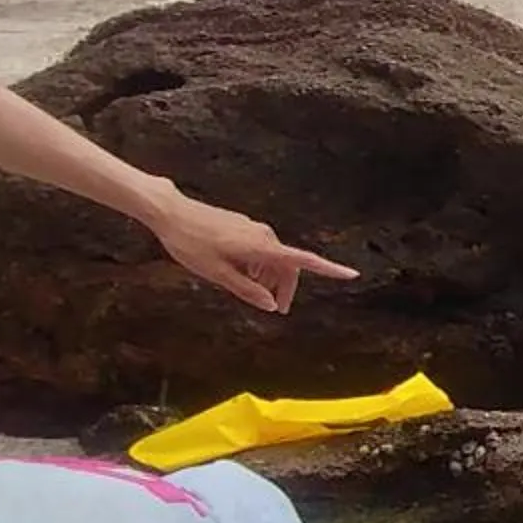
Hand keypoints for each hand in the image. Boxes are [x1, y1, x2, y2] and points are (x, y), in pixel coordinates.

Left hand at [145, 191, 357, 314]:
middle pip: (288, 265)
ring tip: (252, 293)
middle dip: (286, 287)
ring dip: (269, 278)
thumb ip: (246, 290)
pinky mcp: (243, 227)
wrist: (171, 212)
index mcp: (261, 248)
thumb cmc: (191, 244)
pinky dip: (258, 266)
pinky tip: (240, 274)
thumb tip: (271, 304)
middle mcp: (264, 236)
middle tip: (277, 309)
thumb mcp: (217, 273)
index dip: (329, 269)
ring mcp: (254, 230)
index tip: (351, 274)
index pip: (303, 261)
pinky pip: (261, 250)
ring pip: (273, 258)